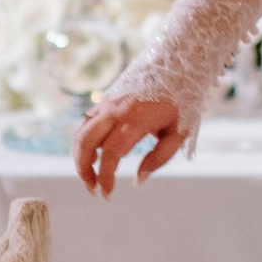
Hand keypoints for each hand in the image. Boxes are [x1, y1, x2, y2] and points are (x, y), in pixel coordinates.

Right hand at [73, 90, 187, 191]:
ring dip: (79, 157)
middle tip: (93, 189)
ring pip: (80, 132)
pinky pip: (85, 123)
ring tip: (90, 176)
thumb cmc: (182, 102)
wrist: (178, 67)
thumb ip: (159, 158)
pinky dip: (82, 142)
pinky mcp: (105, 100)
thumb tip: (138, 180)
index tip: (107, 194)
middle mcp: (116, 110)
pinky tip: (93, 156)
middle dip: (84, 170)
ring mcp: (108, 103)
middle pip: (86, 142)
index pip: (111, 154)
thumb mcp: (178, 133)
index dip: (105, 177)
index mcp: (136, 119)